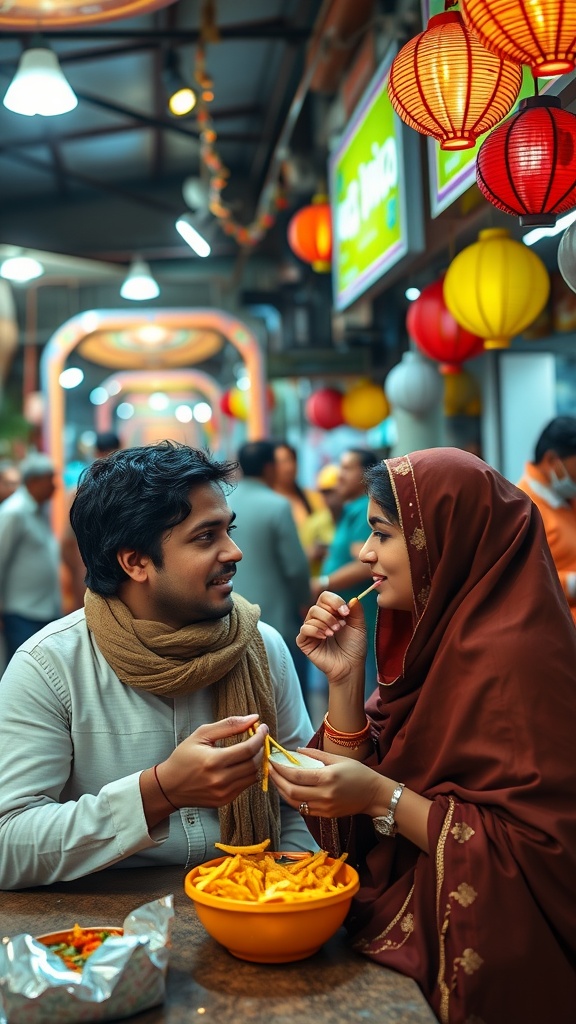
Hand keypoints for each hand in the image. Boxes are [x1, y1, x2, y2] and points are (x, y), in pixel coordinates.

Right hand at [157, 715, 265, 808]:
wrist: (169, 786)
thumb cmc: (183, 757)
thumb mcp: (202, 734)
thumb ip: (229, 725)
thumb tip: (253, 718)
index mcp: (214, 761)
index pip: (248, 749)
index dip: (260, 737)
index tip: (263, 728)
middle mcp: (220, 780)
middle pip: (254, 763)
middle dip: (260, 748)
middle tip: (259, 738)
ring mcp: (223, 793)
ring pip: (253, 776)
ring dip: (257, 761)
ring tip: (252, 750)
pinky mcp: (225, 800)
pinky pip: (245, 786)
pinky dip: (248, 773)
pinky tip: (242, 764)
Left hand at [268, 748, 383, 818]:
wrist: (374, 795)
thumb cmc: (358, 773)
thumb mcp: (338, 759)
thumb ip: (315, 755)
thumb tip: (296, 751)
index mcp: (327, 778)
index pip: (296, 775)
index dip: (281, 768)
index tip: (272, 760)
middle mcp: (324, 795)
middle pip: (291, 791)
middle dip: (277, 780)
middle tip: (270, 769)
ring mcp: (324, 808)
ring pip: (294, 802)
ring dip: (282, 791)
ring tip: (276, 779)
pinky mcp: (325, 815)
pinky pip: (303, 809)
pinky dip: (293, 800)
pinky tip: (288, 790)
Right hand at [296, 591, 366, 682]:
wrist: (350, 666)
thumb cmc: (354, 647)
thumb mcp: (359, 626)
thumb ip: (357, 610)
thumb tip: (354, 598)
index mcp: (331, 612)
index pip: (326, 597)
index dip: (335, 601)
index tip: (346, 612)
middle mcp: (319, 619)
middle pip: (317, 605)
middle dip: (330, 615)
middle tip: (340, 627)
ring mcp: (311, 629)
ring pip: (311, 615)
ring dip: (325, 623)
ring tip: (333, 633)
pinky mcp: (304, 641)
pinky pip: (304, 628)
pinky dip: (315, 630)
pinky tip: (324, 637)